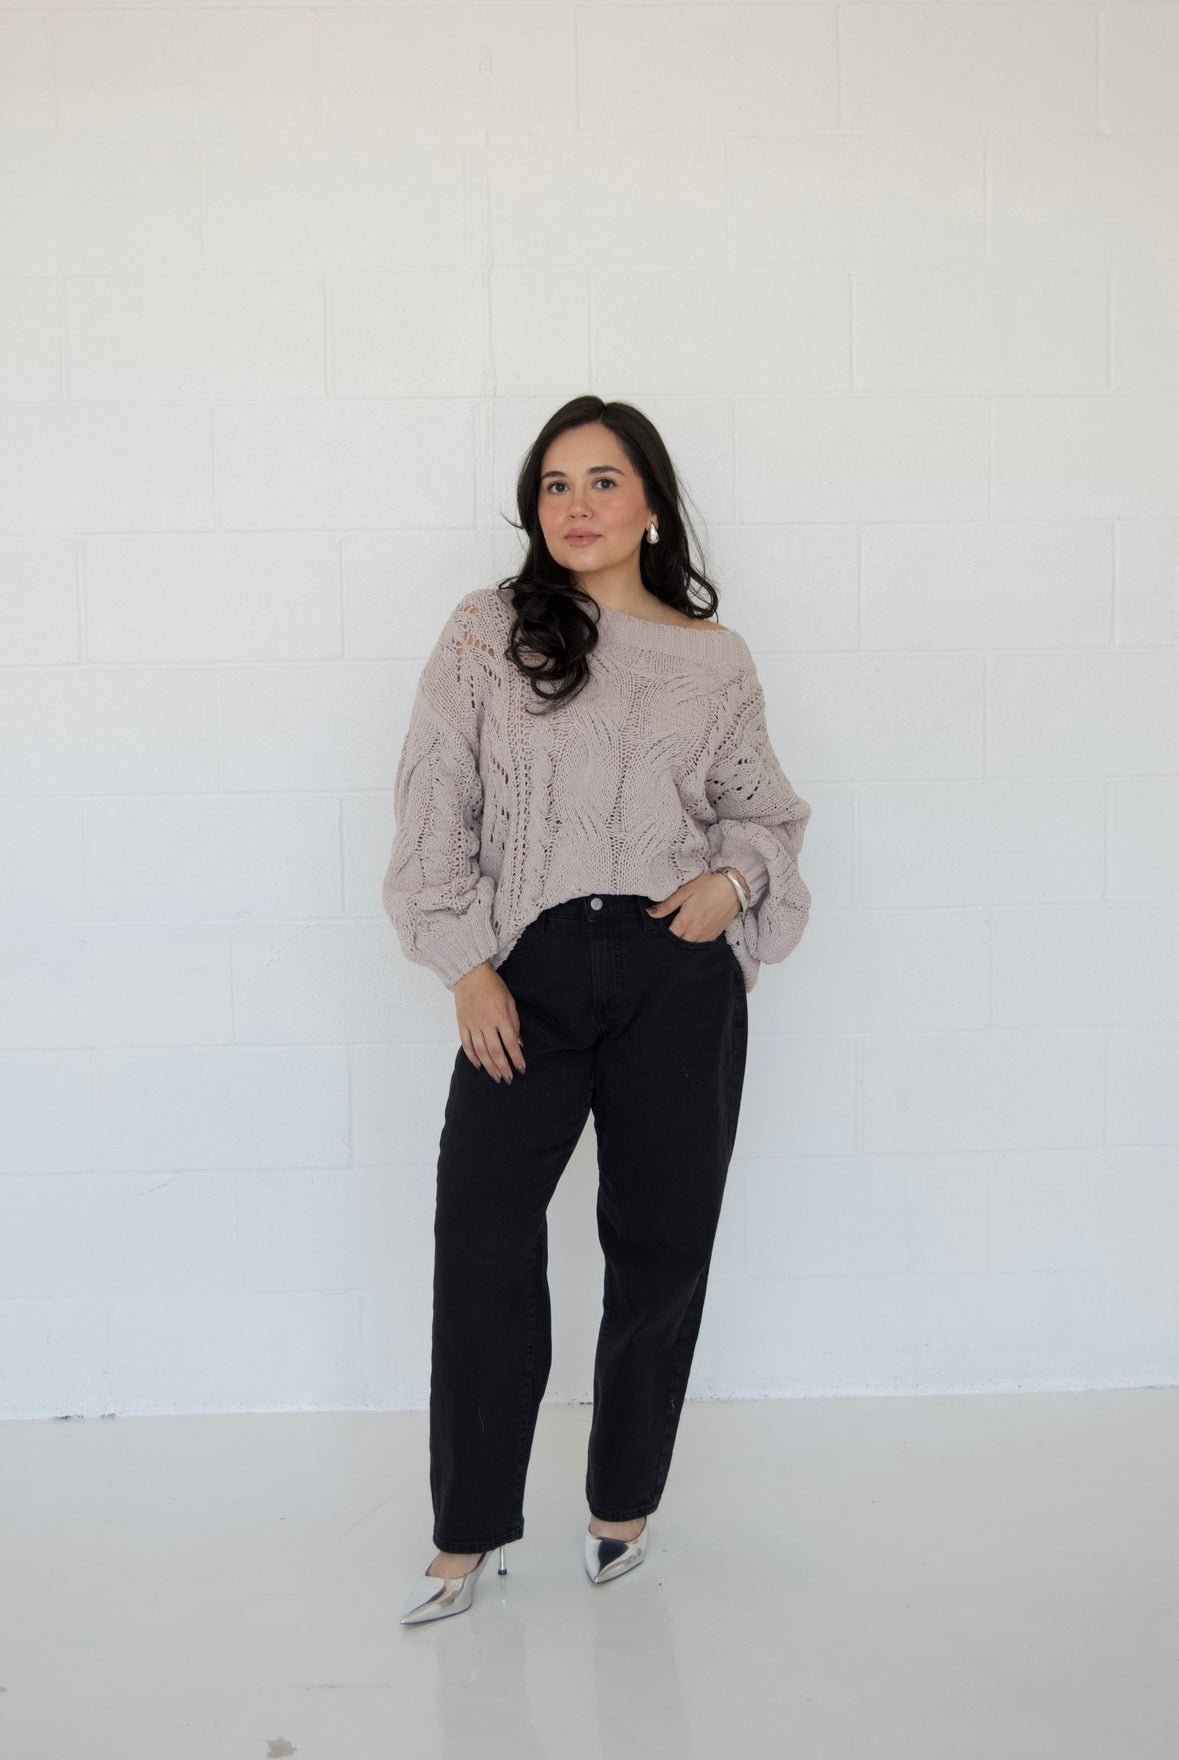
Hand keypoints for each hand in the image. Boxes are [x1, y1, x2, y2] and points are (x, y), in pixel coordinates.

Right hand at [453, 962, 526, 1083]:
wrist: (470, 975)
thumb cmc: (493, 986)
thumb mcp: (510, 1001)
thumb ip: (514, 1022)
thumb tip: (518, 1042)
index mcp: (500, 1016)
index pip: (511, 1042)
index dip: (517, 1058)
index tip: (521, 1068)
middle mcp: (486, 1023)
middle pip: (495, 1051)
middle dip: (503, 1067)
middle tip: (508, 1079)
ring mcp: (472, 1025)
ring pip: (481, 1051)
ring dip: (489, 1066)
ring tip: (496, 1076)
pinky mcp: (462, 1024)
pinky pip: (467, 1044)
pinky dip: (472, 1057)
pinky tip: (479, 1066)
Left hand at [646, 872, 743, 941]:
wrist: (734, 888)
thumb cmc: (709, 886)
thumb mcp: (685, 892)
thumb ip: (668, 905)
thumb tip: (650, 913)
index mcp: (686, 922)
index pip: (669, 937)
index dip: (661, 936)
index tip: (656, 932)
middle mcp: (696, 932)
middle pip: (679, 944)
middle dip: (671, 941)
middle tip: (666, 934)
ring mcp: (706, 935)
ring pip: (690, 946)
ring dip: (683, 942)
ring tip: (679, 935)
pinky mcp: (715, 935)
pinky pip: (702, 944)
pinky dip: (695, 941)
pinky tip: (692, 934)